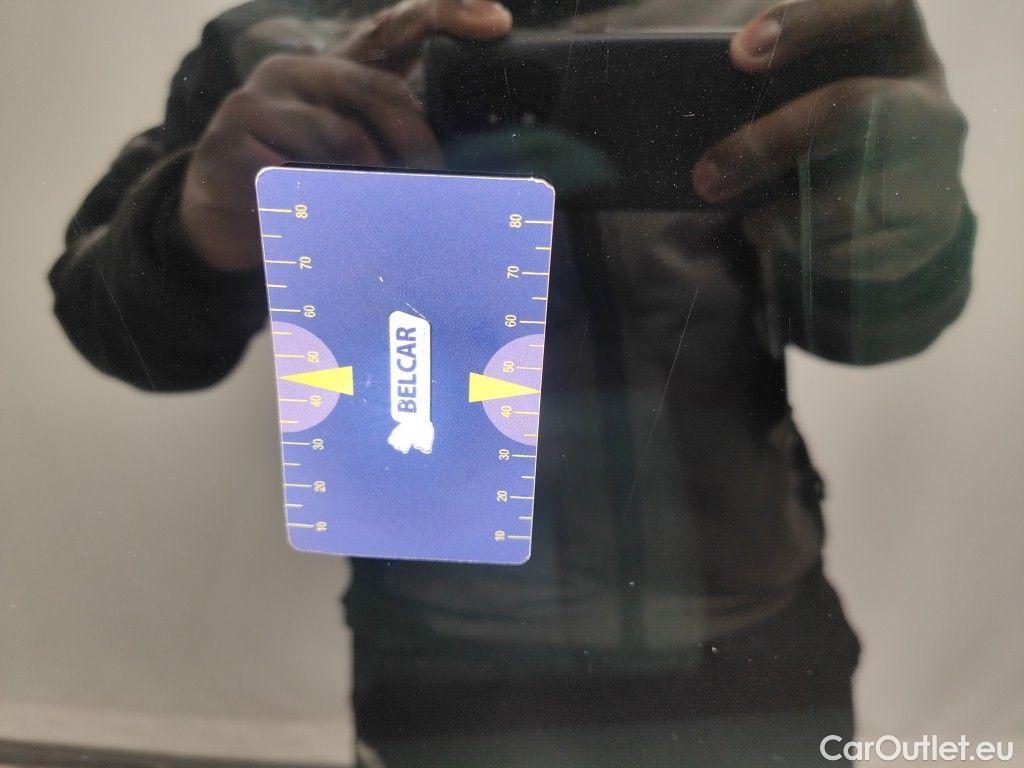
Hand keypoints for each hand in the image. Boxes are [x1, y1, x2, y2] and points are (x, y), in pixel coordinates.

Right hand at [179, 0, 511, 271]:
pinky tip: (332, 215)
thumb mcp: (345, 155)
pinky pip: (297, 171)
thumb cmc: (295, 180)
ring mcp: (257, 102)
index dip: (446, 15)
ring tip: (389, 208)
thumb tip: (464, 162)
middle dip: (417, 141)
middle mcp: (294, 70)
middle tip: (436, 182)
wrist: (215, 216)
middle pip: (377, 89)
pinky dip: (325, 198)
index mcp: (331, 69)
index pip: (393, 28)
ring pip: (341, 135)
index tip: (497, 23)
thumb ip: (388, 142)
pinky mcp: (232, 143)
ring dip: (375, 178)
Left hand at [694, 0, 966, 280]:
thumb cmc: (832, 123)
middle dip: (769, 143)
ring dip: (785, 217)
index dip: (807, 23)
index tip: (737, 55)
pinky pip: (865, 251)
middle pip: (854, 109)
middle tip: (707, 178)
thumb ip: (775, 84)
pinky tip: (789, 245)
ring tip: (751, 226)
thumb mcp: (813, 86)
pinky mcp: (934, 228)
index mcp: (899, 45)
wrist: (904, 190)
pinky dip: (814, 253)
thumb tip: (696, 118)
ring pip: (857, 195)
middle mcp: (932, 101)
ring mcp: (940, 167)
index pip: (873, 8)